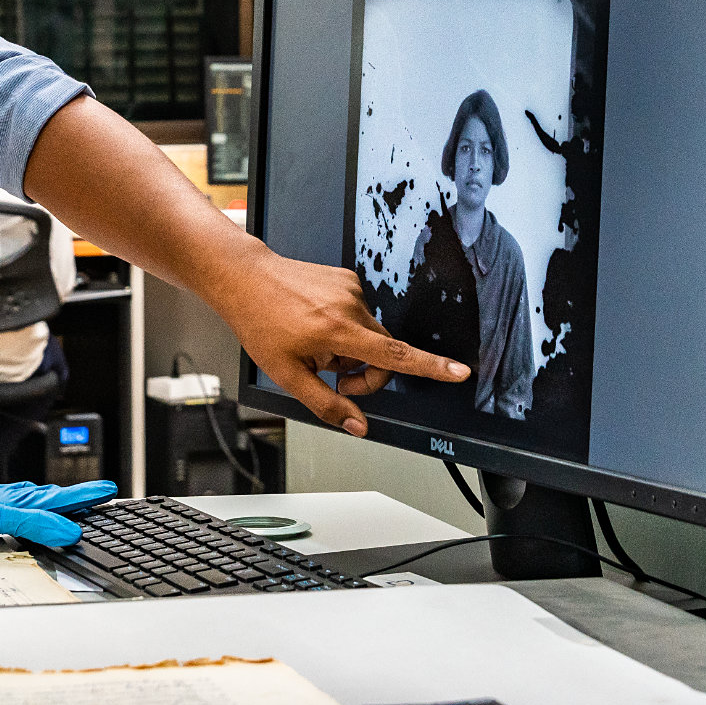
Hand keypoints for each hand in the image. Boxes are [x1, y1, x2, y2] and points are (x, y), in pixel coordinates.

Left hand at [0, 453, 114, 548]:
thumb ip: (30, 522)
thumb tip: (68, 529)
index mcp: (12, 498)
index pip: (57, 497)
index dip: (83, 495)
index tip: (108, 491)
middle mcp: (2, 502)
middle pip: (46, 500)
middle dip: (73, 500)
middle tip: (97, 498)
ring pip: (28, 509)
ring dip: (51, 508)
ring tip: (68, 509)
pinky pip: (9, 521)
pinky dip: (25, 522)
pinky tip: (19, 527)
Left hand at [218, 251, 466, 437]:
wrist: (245, 277)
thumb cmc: (261, 322)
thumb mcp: (287, 374)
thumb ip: (326, 404)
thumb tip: (358, 427)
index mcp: (339, 330)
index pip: (395, 355)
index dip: (431, 367)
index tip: (460, 371)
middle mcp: (351, 305)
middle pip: (383, 352)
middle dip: (364, 372)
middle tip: (333, 378)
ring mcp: (350, 288)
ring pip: (370, 334)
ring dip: (351, 347)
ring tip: (315, 342)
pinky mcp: (347, 278)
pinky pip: (358, 313)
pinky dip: (344, 326)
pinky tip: (316, 322)